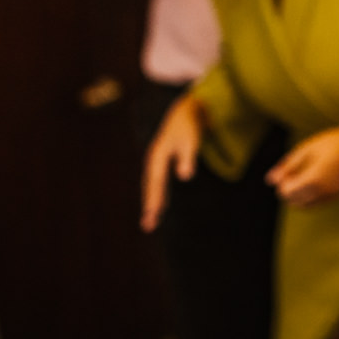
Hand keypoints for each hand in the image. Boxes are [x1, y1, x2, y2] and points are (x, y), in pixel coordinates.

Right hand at [141, 94, 203, 231]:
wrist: (186, 111)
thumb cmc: (189, 127)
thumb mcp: (191, 140)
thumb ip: (187, 158)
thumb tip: (185, 176)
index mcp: (158, 155)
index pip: (155, 180)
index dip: (154, 197)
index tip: (154, 213)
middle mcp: (154, 160)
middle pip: (149, 186)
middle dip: (149, 205)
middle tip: (148, 226)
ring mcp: (156, 162)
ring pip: (151, 186)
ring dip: (151, 203)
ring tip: (150, 223)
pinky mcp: (161, 163)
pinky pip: (156, 183)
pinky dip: (156, 196)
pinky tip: (159, 208)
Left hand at [266, 122, 338, 206]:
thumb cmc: (331, 143)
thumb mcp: (306, 149)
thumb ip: (287, 166)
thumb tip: (270, 180)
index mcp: (313, 178)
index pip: (287, 193)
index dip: (282, 184)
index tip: (287, 171)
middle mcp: (323, 191)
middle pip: (295, 202)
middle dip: (289, 191)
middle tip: (293, 175)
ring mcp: (332, 195)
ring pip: (307, 205)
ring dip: (300, 196)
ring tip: (303, 178)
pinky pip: (318, 203)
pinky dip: (311, 197)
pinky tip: (314, 182)